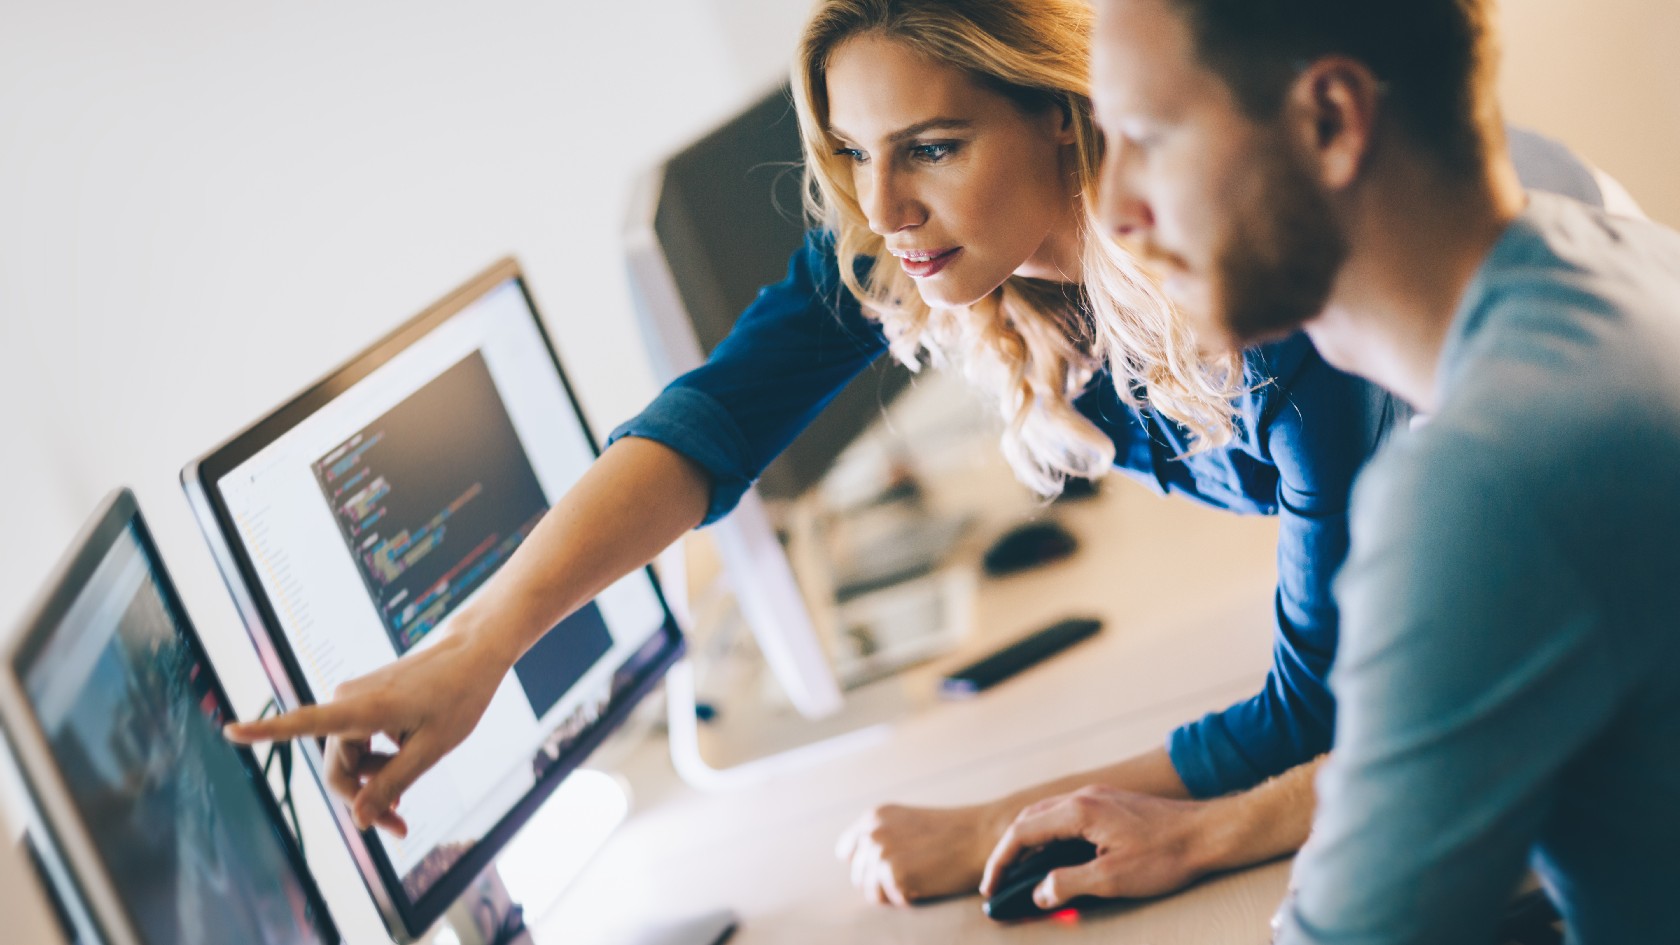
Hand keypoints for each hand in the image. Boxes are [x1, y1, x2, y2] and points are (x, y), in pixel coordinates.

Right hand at [224, 625, 508, 836]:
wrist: (473, 652)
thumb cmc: (458, 696)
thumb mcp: (432, 749)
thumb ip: (393, 784)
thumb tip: (358, 820)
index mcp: (363, 708)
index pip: (305, 722)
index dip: (266, 730)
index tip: (229, 729)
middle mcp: (349, 700)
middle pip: (337, 766)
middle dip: (362, 800)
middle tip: (400, 828)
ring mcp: (355, 698)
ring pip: (350, 758)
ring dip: (373, 783)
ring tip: (406, 803)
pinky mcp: (365, 700)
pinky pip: (360, 742)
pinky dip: (378, 762)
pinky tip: (403, 770)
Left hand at [835, 802, 1006, 905]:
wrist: (982, 836)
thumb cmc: (950, 834)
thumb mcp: (907, 824)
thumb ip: (881, 837)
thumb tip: (858, 865)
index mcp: (873, 817)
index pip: (847, 852)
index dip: (866, 864)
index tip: (889, 866)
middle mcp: (871, 832)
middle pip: (859, 875)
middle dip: (882, 881)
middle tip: (915, 872)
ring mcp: (881, 853)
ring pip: (872, 893)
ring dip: (895, 892)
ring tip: (921, 877)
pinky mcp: (894, 874)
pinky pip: (892, 901)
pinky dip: (910, 899)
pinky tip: (928, 882)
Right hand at [979, 785, 1219, 910]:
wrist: (1209, 833)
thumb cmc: (1166, 855)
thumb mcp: (1113, 879)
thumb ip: (1069, 884)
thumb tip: (1041, 894)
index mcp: (1078, 811)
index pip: (1022, 833)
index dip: (1001, 862)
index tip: (991, 887)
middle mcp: (1083, 797)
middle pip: (1030, 820)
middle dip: (1010, 852)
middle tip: (999, 882)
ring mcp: (1098, 798)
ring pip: (1048, 817)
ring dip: (1030, 844)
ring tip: (1022, 874)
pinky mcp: (1111, 805)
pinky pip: (1067, 818)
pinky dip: (1051, 839)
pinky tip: (1056, 858)